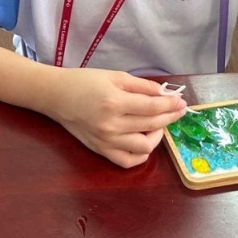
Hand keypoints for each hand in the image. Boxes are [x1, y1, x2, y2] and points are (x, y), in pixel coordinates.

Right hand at [46, 68, 186, 167]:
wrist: (57, 97)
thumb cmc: (85, 82)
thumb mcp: (115, 76)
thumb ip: (142, 86)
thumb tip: (166, 94)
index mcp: (114, 102)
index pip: (152, 107)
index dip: (170, 105)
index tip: (181, 102)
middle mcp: (111, 125)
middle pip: (151, 125)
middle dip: (169, 117)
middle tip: (177, 110)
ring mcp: (106, 141)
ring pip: (144, 146)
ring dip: (157, 136)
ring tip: (158, 124)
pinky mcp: (101, 150)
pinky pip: (127, 161)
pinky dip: (141, 155)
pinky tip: (145, 143)